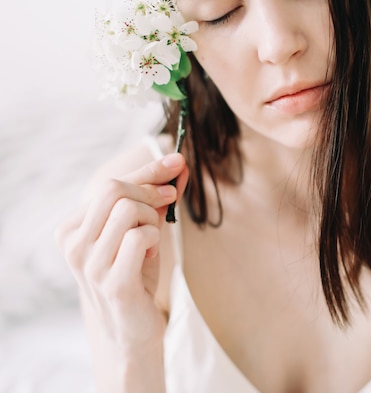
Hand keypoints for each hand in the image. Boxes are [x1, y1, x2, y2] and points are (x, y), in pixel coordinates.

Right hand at [56, 153, 188, 352]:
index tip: (177, 162)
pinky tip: (149, 257)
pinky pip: (141, 237)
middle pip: (114, 190)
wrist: (133, 329)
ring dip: (151, 219)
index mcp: (72, 230)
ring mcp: (89, 265)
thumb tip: (177, 166)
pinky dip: (155, 240)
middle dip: (150, 191)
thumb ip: (154, 200)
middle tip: (169, 201)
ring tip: (151, 240)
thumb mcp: (141, 231)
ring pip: (127, 210)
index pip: (109, 185)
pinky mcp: (113, 282)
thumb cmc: (135, 275)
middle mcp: (73, 245)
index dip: (147, 171)